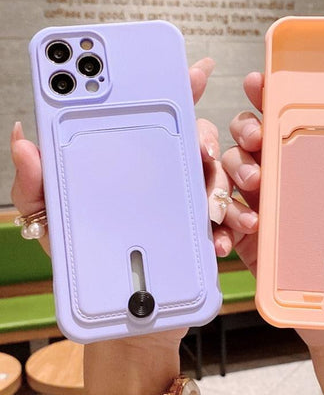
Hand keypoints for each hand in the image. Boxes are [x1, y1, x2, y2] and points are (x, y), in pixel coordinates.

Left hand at [10, 58, 221, 394]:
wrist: (127, 324)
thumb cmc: (88, 270)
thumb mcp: (52, 225)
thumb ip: (36, 185)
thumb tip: (24, 138)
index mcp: (128, 166)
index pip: (150, 116)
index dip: (173, 88)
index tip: (193, 70)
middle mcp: (162, 177)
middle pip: (195, 137)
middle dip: (205, 136)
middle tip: (202, 152)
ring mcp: (186, 202)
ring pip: (219, 174)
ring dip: (223, 184)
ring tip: (212, 207)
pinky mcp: (203, 230)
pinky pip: (228, 216)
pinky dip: (229, 222)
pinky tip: (218, 235)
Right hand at [221, 71, 323, 347]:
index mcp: (316, 159)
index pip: (289, 117)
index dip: (271, 95)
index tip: (263, 82)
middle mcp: (285, 174)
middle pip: (250, 135)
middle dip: (245, 126)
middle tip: (258, 136)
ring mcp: (264, 202)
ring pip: (231, 168)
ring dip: (235, 167)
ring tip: (255, 183)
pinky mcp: (249, 233)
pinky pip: (223, 214)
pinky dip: (226, 215)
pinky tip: (247, 225)